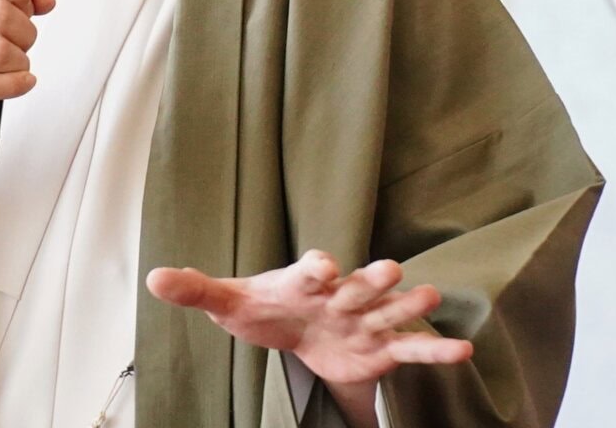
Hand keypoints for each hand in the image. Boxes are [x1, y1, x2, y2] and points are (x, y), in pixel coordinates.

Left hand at [146, 250, 471, 386]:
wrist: (296, 327)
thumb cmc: (264, 308)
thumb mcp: (229, 302)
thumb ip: (197, 289)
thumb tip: (153, 277)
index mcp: (304, 280)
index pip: (311, 268)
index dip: (316, 266)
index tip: (320, 266)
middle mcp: (341, 294)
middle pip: (358, 282)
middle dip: (371, 278)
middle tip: (388, 269)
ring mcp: (364, 319)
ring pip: (389, 309)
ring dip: (407, 303)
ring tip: (430, 296)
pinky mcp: (381, 348)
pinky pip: (410, 348)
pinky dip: (435, 348)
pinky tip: (462, 350)